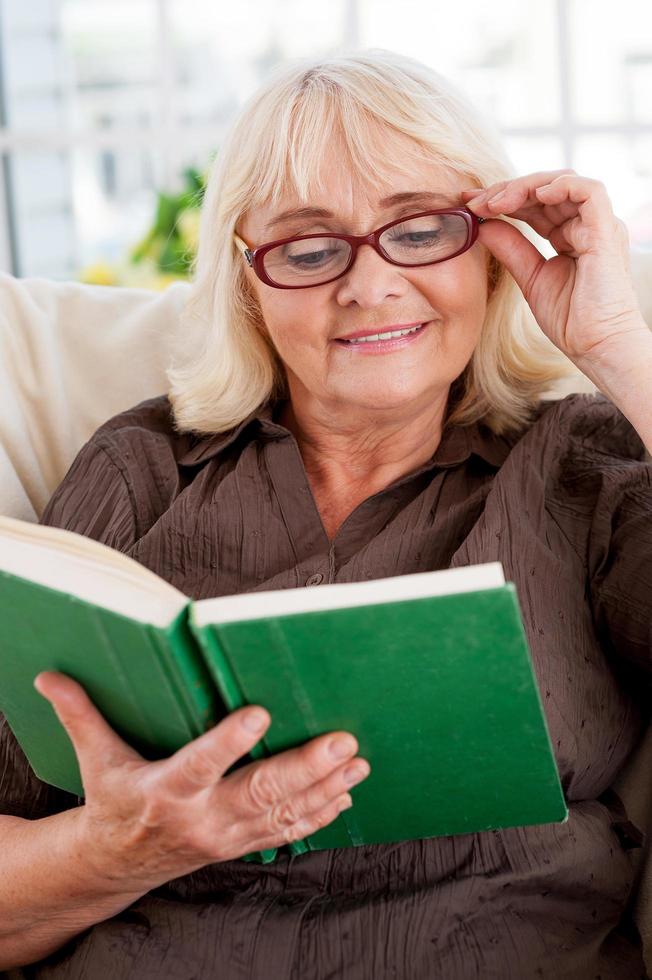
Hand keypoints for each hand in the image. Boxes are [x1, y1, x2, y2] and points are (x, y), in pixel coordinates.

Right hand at [34, 671, 369, 890]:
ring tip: (358, 762)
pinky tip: (346, 794)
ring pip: (283, 814)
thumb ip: (81, 715)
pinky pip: (287, 834)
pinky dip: (319, 815)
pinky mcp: (242, 844)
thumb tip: (49, 677)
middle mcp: (201, 816)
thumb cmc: (112, 801)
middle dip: (304, 767)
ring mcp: (226, 836)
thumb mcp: (94, 759)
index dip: (229, 742)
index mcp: (166, 789)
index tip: (259, 713)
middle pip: (258, 792)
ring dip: (325, 788)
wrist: (118, 863)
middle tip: (342, 740)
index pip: (200, 764)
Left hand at [460, 170, 646, 363]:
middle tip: (475, 201)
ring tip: (496, 202)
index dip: (501, 199)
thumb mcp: (530, 278)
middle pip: (544, 189)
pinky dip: (561, 186)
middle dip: (506, 190)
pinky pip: (589, 192)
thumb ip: (510, 249)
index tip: (468, 204)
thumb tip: (482, 224)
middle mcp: (585, 225)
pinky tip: (534, 196)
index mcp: (568, 236)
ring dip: (526, 187)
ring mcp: (597, 226)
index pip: (533, 205)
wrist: (596, 346)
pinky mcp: (606, 231)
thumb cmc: (571, 320)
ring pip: (563, 183)